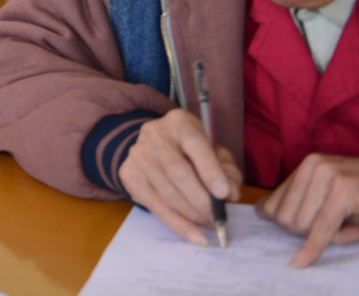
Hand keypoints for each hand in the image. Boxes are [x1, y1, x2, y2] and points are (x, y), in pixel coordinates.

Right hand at [115, 109, 240, 247]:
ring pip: (167, 193)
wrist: (153, 148)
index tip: (224, 194)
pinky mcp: (129, 175)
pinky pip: (155, 207)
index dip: (210, 169)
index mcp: (179, 122)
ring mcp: (138, 154)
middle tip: (218, 218)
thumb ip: (226, 170)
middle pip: (178, 172)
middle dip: (201, 200)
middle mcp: (154, 134)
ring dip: (193, 215)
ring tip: (210, 224)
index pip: (194, 144)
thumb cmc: (192, 152)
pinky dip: (178, 225)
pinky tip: (196, 236)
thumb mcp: (214, 152)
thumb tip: (229, 194)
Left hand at [258, 153, 358, 266]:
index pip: (274, 204)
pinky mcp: (343, 191)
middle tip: (338, 231)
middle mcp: (313, 165)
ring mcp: (328, 175)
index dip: (289, 226)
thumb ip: (303, 203)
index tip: (309, 233)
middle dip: (306, 234)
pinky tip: (304, 262)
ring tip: (353, 228)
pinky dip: (312, 248)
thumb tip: (264, 212)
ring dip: (326, 238)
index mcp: (307, 165)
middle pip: (286, 217)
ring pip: (302, 225)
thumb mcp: (333, 199)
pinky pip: (320, 229)